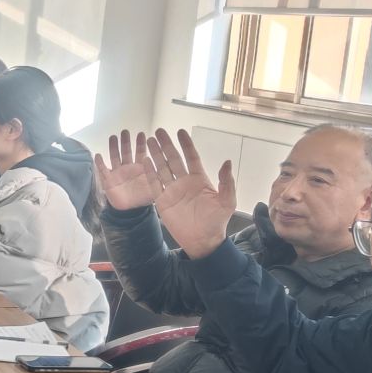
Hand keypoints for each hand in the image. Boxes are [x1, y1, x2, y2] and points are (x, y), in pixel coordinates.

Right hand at [95, 131, 160, 211]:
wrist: (129, 211)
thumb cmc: (143, 198)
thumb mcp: (155, 187)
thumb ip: (160, 177)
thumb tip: (170, 167)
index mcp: (140, 168)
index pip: (140, 152)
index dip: (140, 143)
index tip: (142, 134)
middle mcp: (128, 168)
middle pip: (126, 151)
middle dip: (126, 141)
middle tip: (126, 131)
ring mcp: (117, 173)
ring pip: (114, 157)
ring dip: (113, 147)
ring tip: (113, 137)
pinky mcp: (108, 181)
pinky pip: (103, 170)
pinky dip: (100, 164)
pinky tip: (98, 155)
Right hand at [147, 128, 237, 258]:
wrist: (203, 240)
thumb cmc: (217, 221)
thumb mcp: (227, 201)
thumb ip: (227, 182)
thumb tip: (227, 161)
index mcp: (199, 180)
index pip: (191, 157)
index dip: (186, 144)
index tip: (180, 132)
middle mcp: (184, 182)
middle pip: (173, 159)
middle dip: (166, 145)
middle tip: (159, 131)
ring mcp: (172, 191)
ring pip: (162, 168)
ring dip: (156, 155)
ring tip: (148, 140)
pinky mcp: (162, 201)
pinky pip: (154, 184)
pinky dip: (149, 173)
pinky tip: (144, 161)